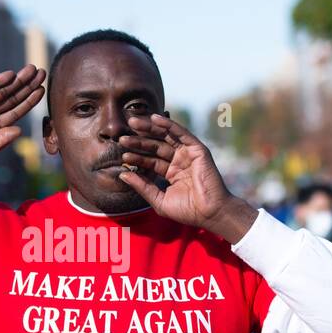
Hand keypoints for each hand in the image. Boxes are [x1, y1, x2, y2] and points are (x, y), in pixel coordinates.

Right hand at [0, 65, 45, 177]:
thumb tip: (20, 130)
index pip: (15, 112)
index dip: (29, 101)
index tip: (42, 90)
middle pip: (12, 98)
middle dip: (27, 85)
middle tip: (43, 72)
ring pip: (1, 91)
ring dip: (17, 80)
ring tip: (32, 69)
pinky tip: (10, 75)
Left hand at [116, 114, 257, 243]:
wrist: (209, 213)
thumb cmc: (188, 211)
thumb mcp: (159, 199)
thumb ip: (142, 186)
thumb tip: (122, 175)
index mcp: (171, 173)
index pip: (151, 161)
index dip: (137, 157)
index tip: (122, 155)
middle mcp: (179, 161)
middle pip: (156, 146)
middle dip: (139, 140)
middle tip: (122, 136)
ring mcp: (189, 154)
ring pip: (166, 137)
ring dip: (149, 128)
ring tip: (132, 123)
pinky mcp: (198, 150)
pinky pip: (181, 133)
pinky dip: (168, 124)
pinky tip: (154, 118)